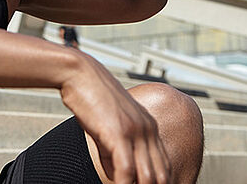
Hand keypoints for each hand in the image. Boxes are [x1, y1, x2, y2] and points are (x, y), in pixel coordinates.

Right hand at [60, 52, 171, 183]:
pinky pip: (127, 170)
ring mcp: (136, 131)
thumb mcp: (108, 126)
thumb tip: (119, 176)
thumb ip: (115, 150)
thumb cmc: (90, 98)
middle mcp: (148, 130)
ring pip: (149, 177)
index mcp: (149, 127)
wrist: (80, 73)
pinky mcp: (119, 133)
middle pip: (162, 175)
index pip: (165, 166)